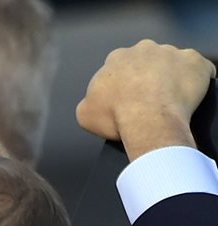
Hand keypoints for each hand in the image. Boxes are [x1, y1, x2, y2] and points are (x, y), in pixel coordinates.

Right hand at [77, 40, 215, 159]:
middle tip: (146, 99)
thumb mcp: (84, 114)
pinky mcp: (195, 62)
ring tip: (168, 101)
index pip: (119, 66)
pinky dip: (194, 81)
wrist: (149, 120)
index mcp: (116, 58)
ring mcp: (172, 53)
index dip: (122, 83)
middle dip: (146, 75)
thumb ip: (89, 101)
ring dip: (170, 77)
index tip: (124, 99)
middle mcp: (144, 48)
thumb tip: (94, 102)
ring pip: (172, 64)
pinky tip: (187, 98)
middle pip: (146, 60)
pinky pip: (198, 70)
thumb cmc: (115, 117)